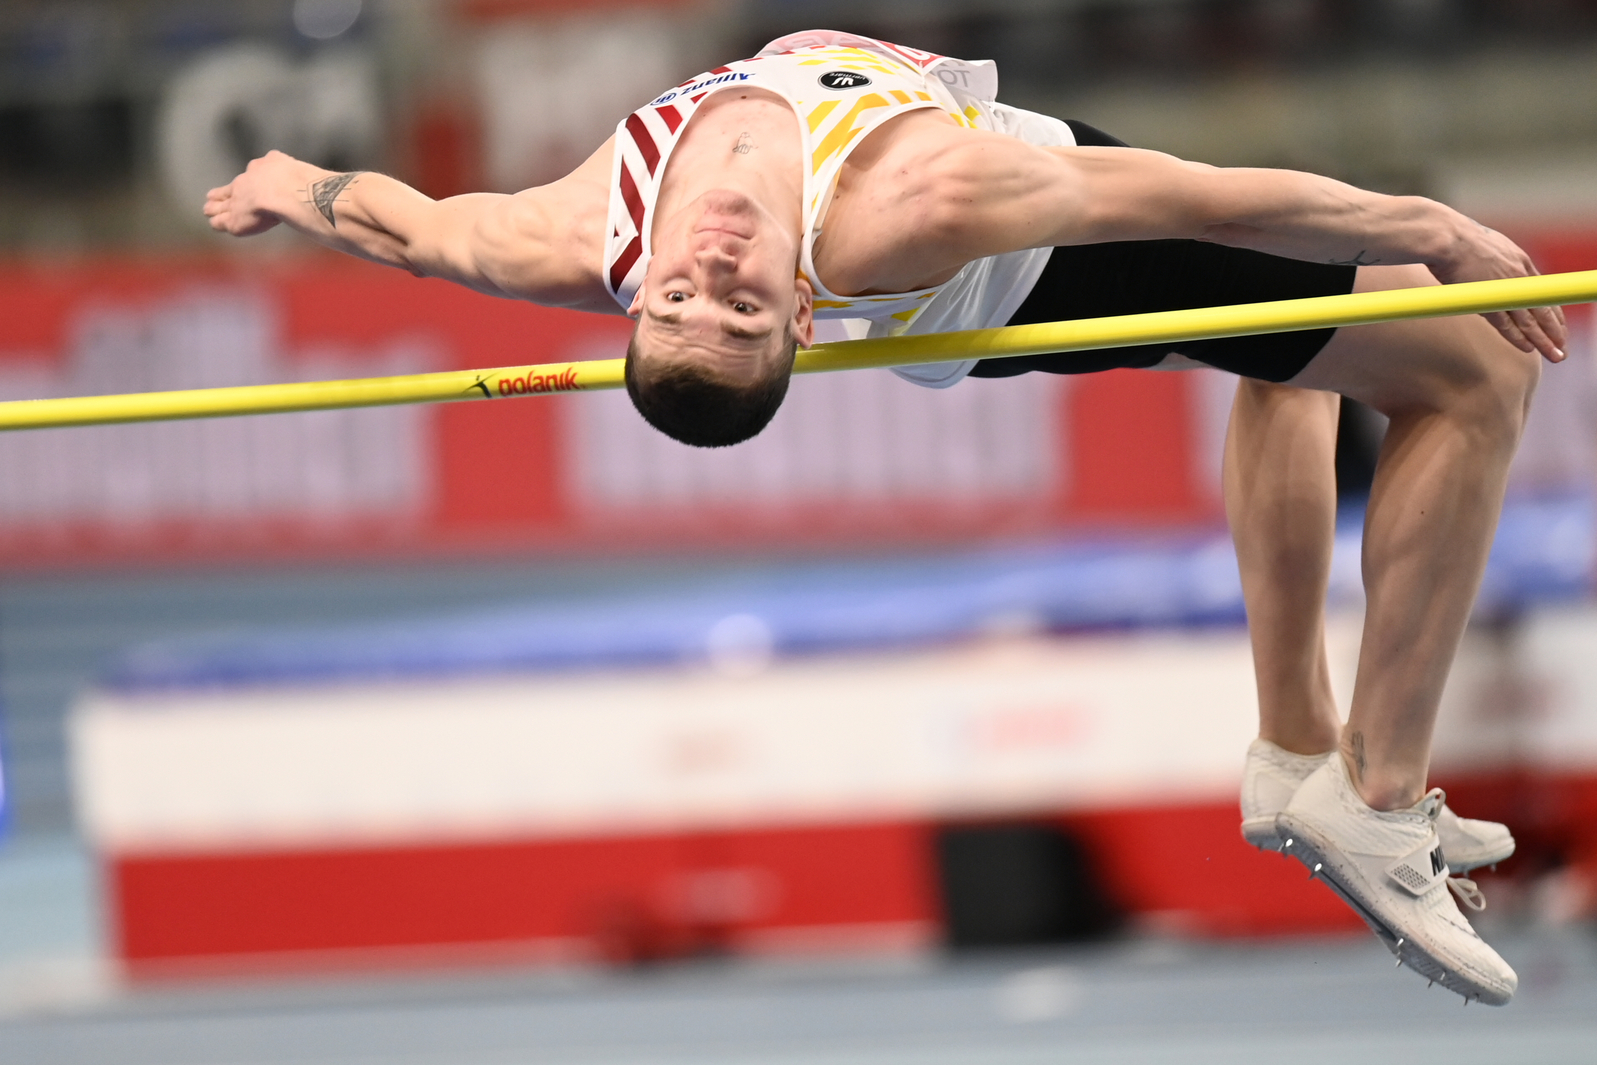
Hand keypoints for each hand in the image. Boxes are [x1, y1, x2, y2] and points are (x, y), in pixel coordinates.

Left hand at [202, 150, 302, 237]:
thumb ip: (293, 172)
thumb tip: (307, 178)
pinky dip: (218, 222)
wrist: (284, 191)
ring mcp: (238, 201)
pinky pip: (222, 221)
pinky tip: (215, 223)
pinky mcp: (235, 220)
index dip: (250, 178)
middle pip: (233, 188)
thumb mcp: (296, 169)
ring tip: (208, 209)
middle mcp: (247, 181)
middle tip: (212, 195)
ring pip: (223, 204)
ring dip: (216, 207)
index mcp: (264, 166)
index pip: (254, 172)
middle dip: (224, 192)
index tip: (247, 177)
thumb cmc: (298, 182)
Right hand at [1430, 223, 1566, 362]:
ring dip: (1543, 341)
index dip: (1552, 312)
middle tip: (1562, 349)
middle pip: (1543, 310)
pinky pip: (1507, 325)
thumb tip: (1486, 267)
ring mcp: (1505, 290)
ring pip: (1530, 321)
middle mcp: (1519, 278)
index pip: (1542, 293)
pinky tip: (1529, 349)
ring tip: (1555, 355)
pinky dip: (1518, 338)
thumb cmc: (1456, 240)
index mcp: (1520, 261)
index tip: (1558, 327)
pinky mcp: (1488, 301)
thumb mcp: (1487, 245)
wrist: (1446, 238)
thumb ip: (1494, 260)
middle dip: (1555, 332)